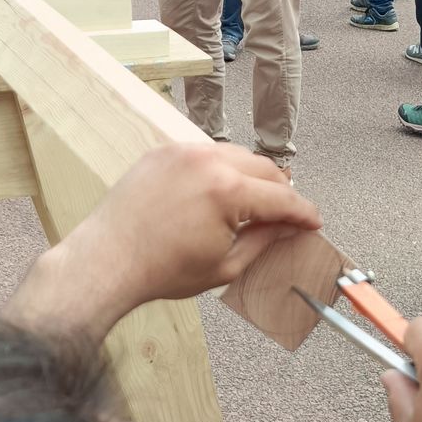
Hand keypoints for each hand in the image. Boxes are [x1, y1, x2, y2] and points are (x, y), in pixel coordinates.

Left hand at [66, 142, 320, 302]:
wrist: (108, 260)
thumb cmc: (161, 269)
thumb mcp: (225, 264)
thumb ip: (264, 240)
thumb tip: (288, 229)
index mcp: (228, 191)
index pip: (282, 198)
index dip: (304, 213)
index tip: (313, 222)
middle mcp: (208, 161)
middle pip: (265, 169)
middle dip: (282, 192)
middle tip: (288, 216)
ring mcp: (183, 151)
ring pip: (237, 155)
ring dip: (253, 177)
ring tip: (256, 203)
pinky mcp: (164, 151)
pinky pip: (206, 152)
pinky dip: (222, 168)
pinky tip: (223, 191)